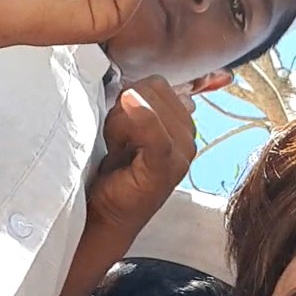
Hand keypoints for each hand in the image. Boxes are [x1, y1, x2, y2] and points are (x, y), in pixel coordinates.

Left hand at [87, 77, 196, 235]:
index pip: (158, 84)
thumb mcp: (127, 129)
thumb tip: (150, 82)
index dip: (130, 95)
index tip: (118, 122)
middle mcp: (189, 138)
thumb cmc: (114, 172)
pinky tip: (127, 104)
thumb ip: (143, 103)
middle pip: (152, 90)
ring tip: (117, 148)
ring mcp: (181, 154)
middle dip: (124, 108)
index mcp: (183, 125)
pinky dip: (143, 116)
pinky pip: (156, 133)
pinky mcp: (167, 167)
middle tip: (116, 139)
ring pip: (147, 104)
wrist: (107, 214)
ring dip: (120, 121)